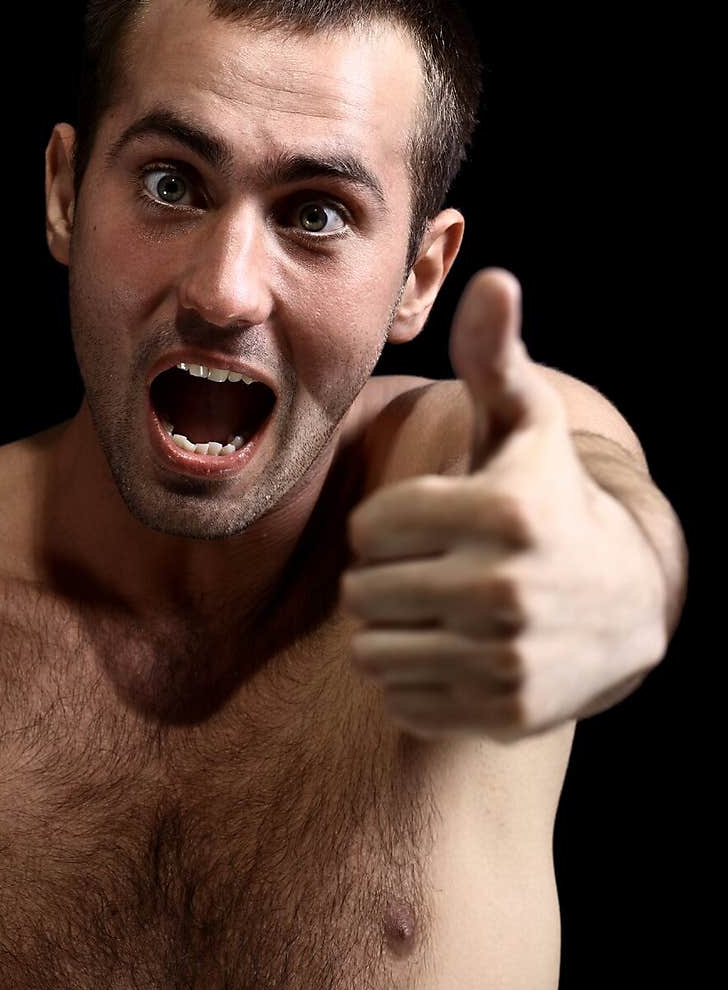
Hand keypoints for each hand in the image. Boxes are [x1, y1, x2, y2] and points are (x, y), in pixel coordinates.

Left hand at [341, 268, 665, 741]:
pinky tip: (456, 652)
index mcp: (502, 512)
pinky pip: (401, 702)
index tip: (429, 521)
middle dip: (384, 578)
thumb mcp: (527, 422)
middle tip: (430, 568)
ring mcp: (507, 659)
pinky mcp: (504, 714)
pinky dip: (414, 682)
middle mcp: (506, 590)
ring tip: (436, 609)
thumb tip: (492, 275)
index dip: (388, 523)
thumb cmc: (548, 495)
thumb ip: (494, 356)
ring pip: (372, 652)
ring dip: (390, 631)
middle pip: (363, 593)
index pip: (369, 528)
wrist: (627, 600)